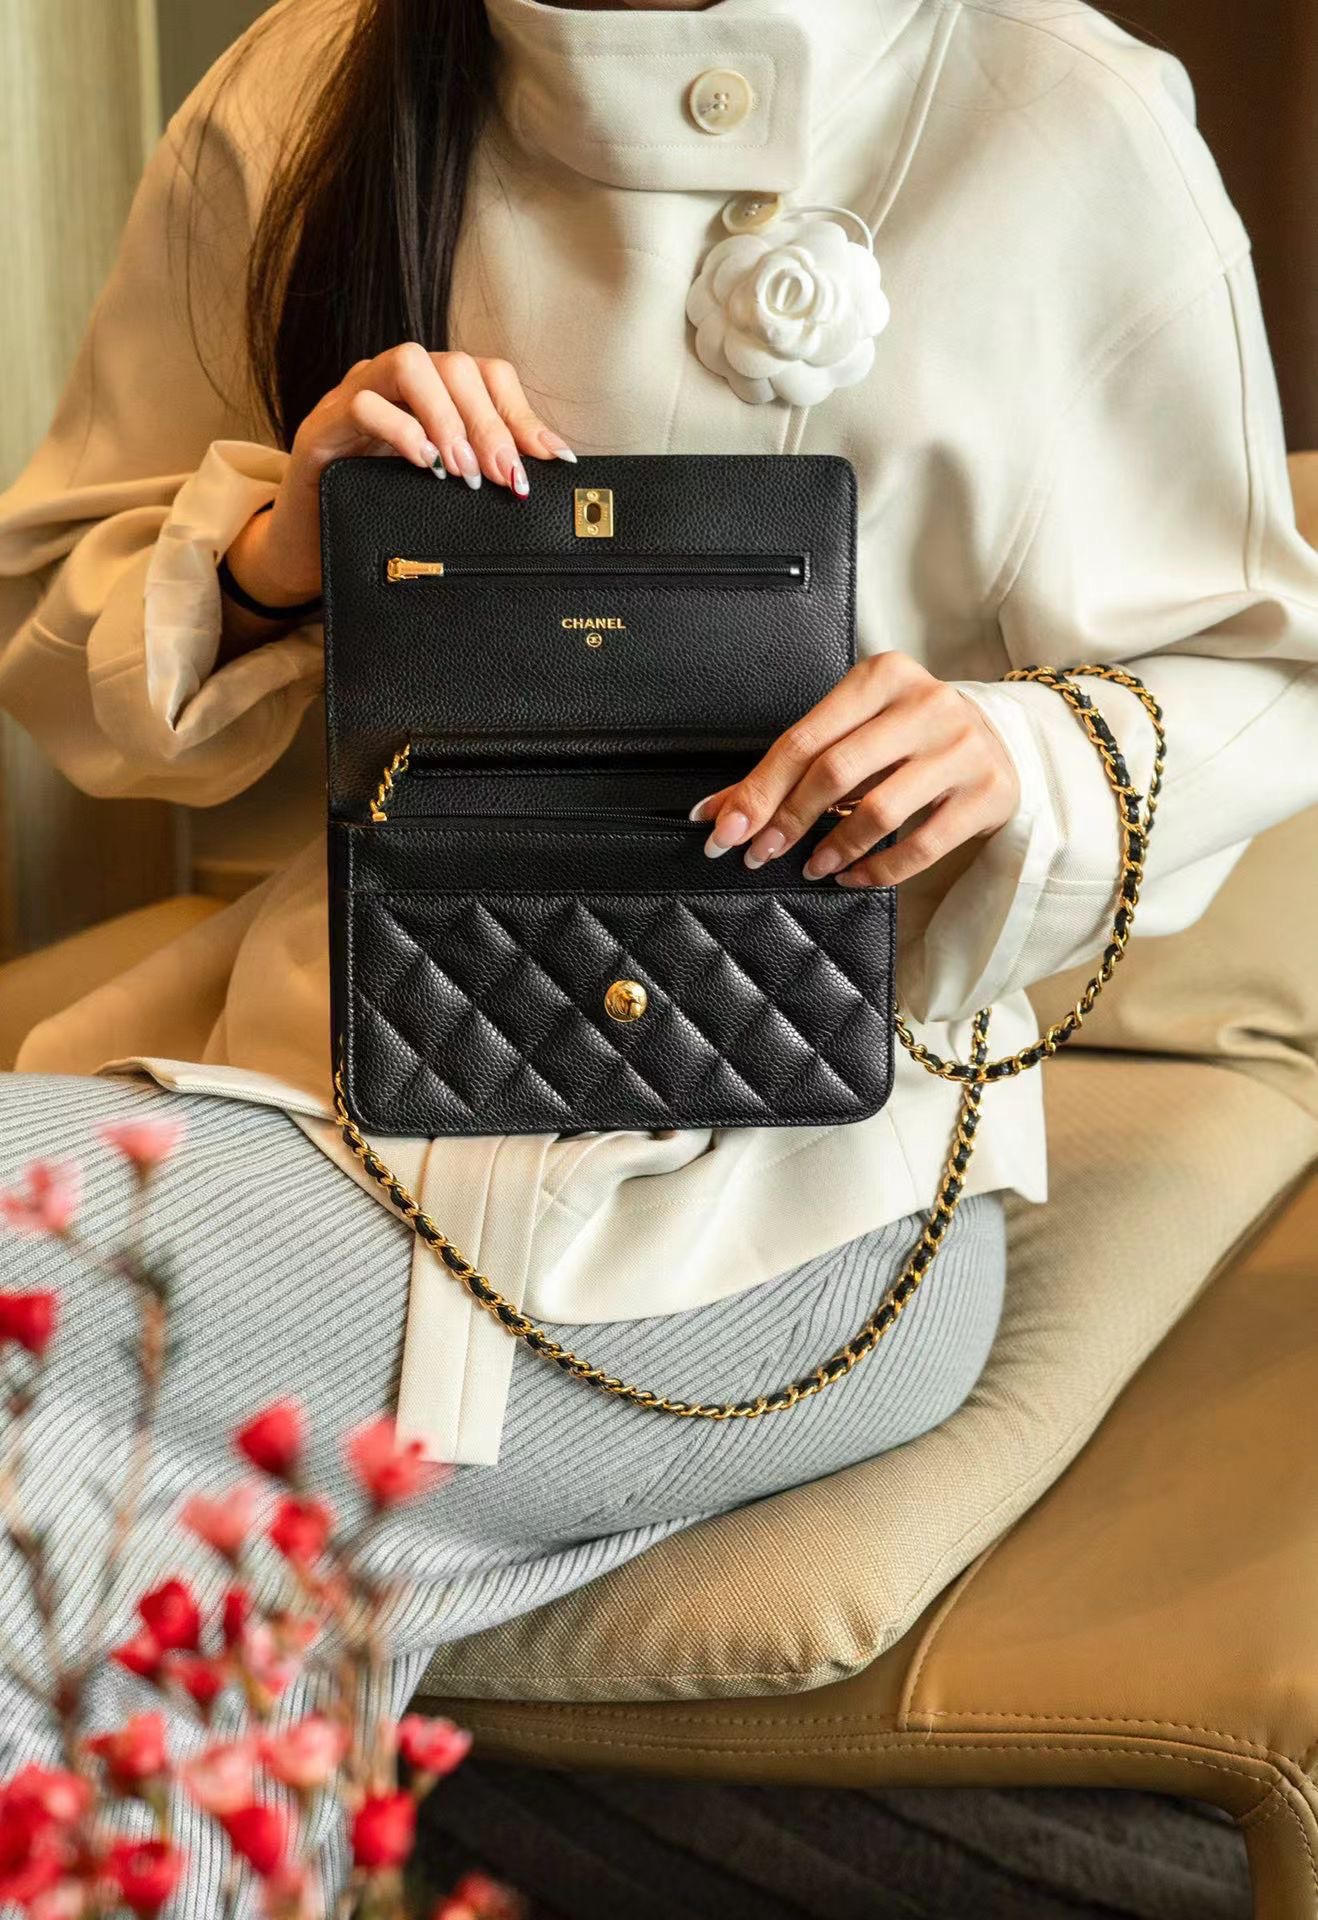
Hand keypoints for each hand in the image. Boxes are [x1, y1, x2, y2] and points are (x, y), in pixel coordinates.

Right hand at [221, 346, 574, 621]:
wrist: (310, 548)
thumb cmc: (382, 516)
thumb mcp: (443, 492)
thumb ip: (487, 473)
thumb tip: (553, 469)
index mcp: (430, 394)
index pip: (486, 375)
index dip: (522, 414)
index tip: (551, 461)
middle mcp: (394, 383)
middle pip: (455, 366)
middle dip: (490, 424)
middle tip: (507, 478)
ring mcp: (354, 395)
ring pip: (409, 362)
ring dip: (446, 417)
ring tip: (462, 472)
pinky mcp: (321, 426)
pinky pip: (362, 404)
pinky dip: (400, 430)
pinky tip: (423, 465)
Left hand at [691, 652, 1020, 886]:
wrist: (1001, 739)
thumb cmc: (909, 737)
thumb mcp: (854, 733)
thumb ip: (791, 767)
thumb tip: (717, 812)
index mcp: (883, 676)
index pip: (804, 739)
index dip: (759, 790)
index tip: (726, 829)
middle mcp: (926, 703)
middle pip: (836, 771)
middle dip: (788, 821)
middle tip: (759, 854)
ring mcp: (962, 747)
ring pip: (879, 809)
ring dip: (833, 847)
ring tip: (810, 867)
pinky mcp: (989, 791)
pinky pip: (922, 845)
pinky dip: (879, 869)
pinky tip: (852, 877)